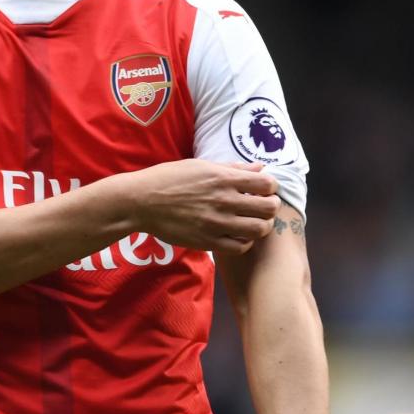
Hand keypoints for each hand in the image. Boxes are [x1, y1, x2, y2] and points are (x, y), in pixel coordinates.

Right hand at [124, 159, 279, 253]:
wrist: (142, 201)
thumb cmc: (170, 178)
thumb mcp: (201, 166)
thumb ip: (233, 168)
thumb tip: (260, 167)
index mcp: (224, 178)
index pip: (267, 184)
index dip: (270, 187)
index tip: (264, 189)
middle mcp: (224, 200)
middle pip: (268, 208)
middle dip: (271, 207)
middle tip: (263, 207)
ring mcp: (217, 223)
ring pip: (258, 230)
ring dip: (261, 226)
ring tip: (252, 222)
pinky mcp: (208, 241)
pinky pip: (240, 247)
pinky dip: (244, 242)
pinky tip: (237, 235)